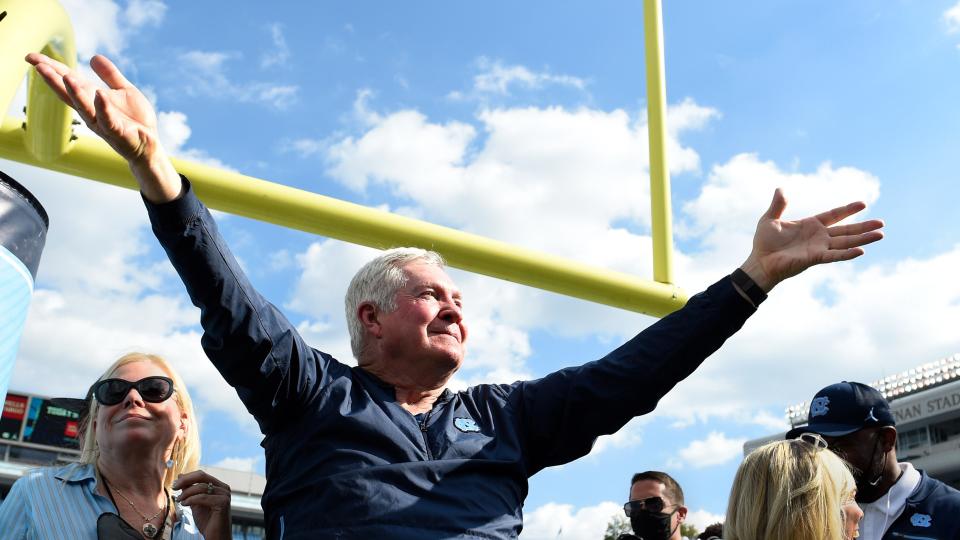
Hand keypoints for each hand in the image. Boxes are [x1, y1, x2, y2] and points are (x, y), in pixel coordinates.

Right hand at [25, 53, 181, 201]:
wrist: (150, 145)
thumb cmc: (135, 120)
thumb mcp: (124, 91)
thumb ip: (110, 75)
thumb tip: (93, 57)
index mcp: (91, 99)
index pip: (68, 81)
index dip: (51, 69)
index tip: (32, 57)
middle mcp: (92, 111)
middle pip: (69, 93)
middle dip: (54, 79)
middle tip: (38, 65)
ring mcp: (103, 123)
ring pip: (85, 107)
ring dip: (75, 92)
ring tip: (66, 76)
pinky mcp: (118, 132)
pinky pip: (109, 120)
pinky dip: (103, 107)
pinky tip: (99, 94)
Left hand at [173, 470, 231, 539]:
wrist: (216, 537)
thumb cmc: (207, 522)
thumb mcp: (195, 503)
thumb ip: (190, 490)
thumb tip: (181, 476)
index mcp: (219, 486)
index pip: (201, 475)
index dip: (187, 477)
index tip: (175, 484)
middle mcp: (224, 488)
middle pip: (202, 476)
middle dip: (185, 481)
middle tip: (174, 487)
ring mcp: (224, 495)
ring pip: (201, 487)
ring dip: (187, 493)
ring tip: (179, 500)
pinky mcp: (223, 503)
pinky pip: (203, 497)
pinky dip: (191, 499)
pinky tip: (184, 504)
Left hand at [740, 188, 883, 291]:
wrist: (759, 262)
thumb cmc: (764, 243)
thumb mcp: (770, 219)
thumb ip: (778, 205)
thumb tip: (780, 188)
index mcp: (811, 225)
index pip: (834, 215)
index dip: (847, 209)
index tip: (863, 203)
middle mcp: (819, 236)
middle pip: (846, 230)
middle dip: (864, 226)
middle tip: (882, 223)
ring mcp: (819, 247)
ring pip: (846, 243)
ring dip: (863, 239)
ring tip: (880, 234)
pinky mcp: (815, 258)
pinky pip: (834, 256)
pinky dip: (847, 254)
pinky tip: (862, 251)